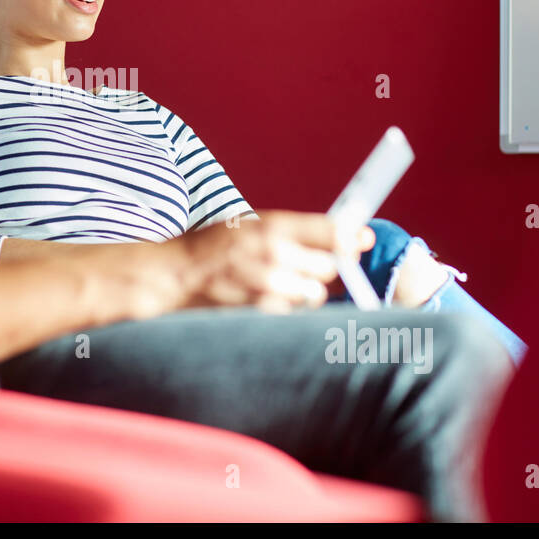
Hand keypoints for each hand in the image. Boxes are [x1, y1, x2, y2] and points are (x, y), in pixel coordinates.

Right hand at [179, 211, 375, 313]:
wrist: (175, 274)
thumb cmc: (215, 248)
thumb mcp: (251, 225)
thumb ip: (294, 231)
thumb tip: (349, 236)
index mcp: (273, 225)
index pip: (331, 231)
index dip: (351, 238)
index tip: (362, 240)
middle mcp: (275, 252)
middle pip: (329, 267)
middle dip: (321, 270)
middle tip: (300, 267)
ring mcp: (269, 284)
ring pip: (313, 294)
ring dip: (303, 292)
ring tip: (276, 284)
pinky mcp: (261, 310)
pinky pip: (293, 313)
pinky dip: (285, 309)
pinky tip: (264, 299)